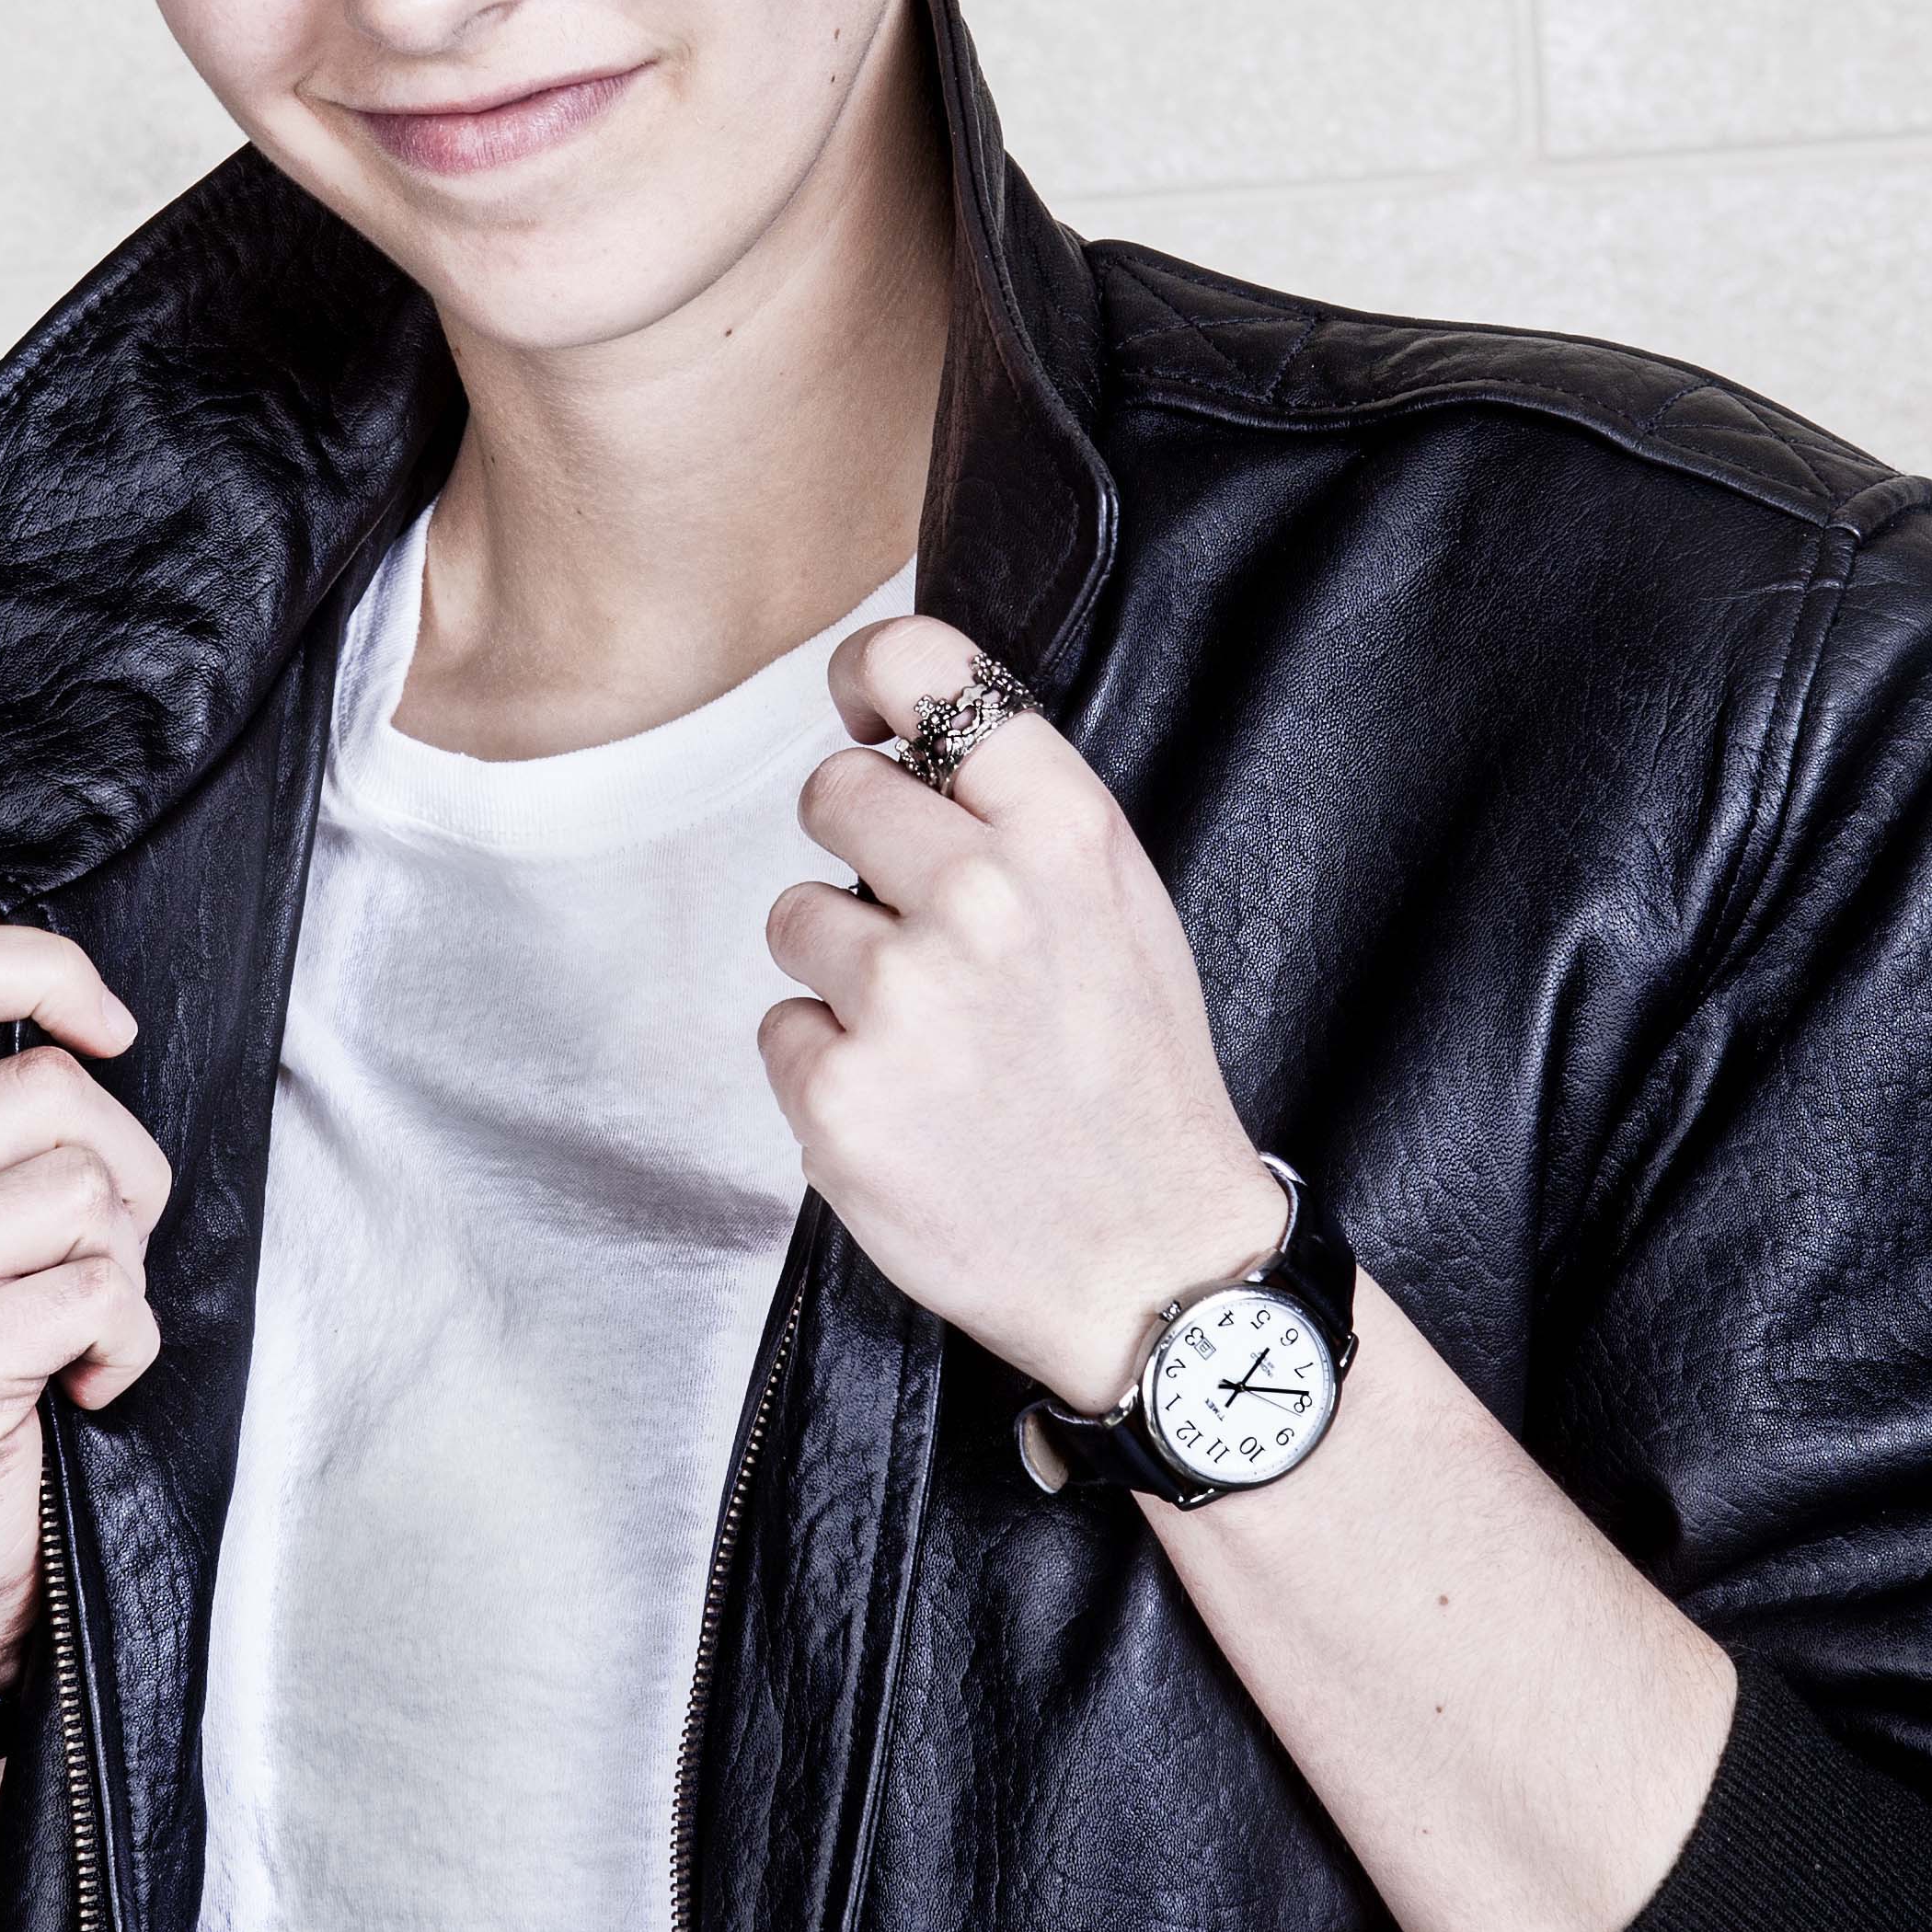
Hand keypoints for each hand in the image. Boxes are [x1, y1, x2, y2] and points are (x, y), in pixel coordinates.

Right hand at [0, 925, 169, 1700]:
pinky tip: (76, 1390)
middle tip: (99, 1261)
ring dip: (123, 1272)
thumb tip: (83, 1018)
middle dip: (124, 1173)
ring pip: (83, 1190)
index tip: (108, 1025)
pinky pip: (95, 1294)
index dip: (42, 969)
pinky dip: (123, 1347)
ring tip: (72, 1334)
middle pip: (49, 1089)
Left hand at [760, 617, 1287, 1406]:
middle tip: (918, 925)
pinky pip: (781, 1028)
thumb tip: (899, 729)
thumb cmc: (1135, 1078)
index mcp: (1064, 833)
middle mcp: (981, 897)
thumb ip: (1021, 813)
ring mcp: (901, 997)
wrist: (1151, 1263)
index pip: (925, 669)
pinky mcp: (836, 1093)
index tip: (859, 707)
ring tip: (934, 1040)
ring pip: (794, 916)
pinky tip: (911, 1108)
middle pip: (832, 790)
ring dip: (841, 970)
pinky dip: (828, 1067)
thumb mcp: (1120, 906)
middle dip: (856, 847)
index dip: (869, 674)